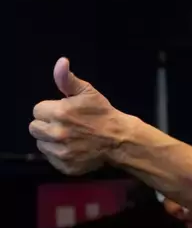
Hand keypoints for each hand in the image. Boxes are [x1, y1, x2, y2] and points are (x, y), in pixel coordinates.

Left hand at [28, 57, 128, 175]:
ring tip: (70, 136)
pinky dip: (59, 154)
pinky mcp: (65, 165)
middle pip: (34, 128)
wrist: (120, 139)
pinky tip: (73, 148)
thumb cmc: (103, 114)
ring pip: (41, 144)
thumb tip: (61, 62)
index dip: (51, 109)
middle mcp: (57, 133)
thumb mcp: (88, 92)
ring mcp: (60, 151)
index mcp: (60, 112)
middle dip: (47, 124)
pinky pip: (51, 158)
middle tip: (65, 124)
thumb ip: (68, 79)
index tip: (65, 112)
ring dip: (51, 140)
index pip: (37, 110)